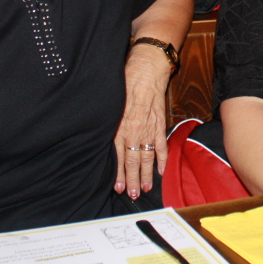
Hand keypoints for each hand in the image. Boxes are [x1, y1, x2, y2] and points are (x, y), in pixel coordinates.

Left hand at [114, 46, 171, 199]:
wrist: (146, 68)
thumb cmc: (126, 81)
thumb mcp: (111, 102)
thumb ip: (108, 121)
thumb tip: (99, 136)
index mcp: (120, 126)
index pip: (118, 156)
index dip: (119, 173)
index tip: (118, 187)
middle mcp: (134, 130)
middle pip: (133, 161)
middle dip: (132, 180)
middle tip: (132, 195)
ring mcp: (149, 128)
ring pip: (147, 156)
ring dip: (147, 174)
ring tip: (145, 188)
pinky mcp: (160, 122)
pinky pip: (162, 144)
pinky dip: (163, 158)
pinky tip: (162, 170)